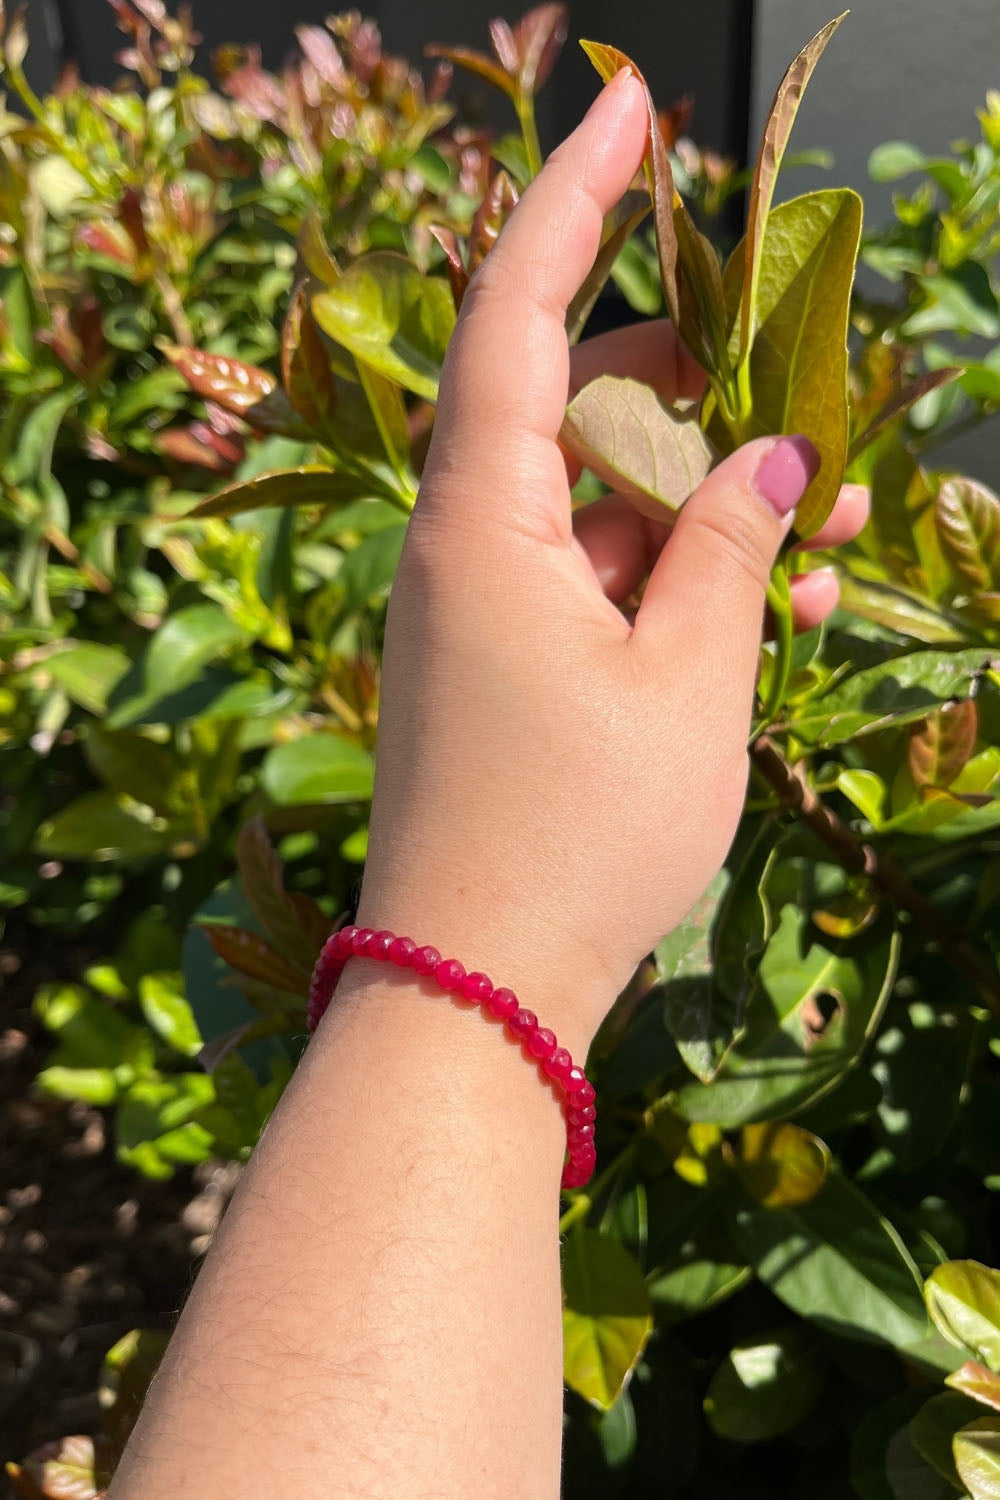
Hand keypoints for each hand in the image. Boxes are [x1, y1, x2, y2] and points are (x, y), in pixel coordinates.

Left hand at [355, 71, 866, 1058]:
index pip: (517, 308)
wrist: (477, 987)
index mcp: (482, 519)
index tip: (638, 108)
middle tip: (821, 449)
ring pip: (608, 502)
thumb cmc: (576, 839)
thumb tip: (770, 461)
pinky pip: (599, 579)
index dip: (577, 197)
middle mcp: (467, 544)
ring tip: (824, 554)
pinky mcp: (508, 661)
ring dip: (713, 510)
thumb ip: (733, 550)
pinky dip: (677, 581)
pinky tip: (772, 613)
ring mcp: (484, 605)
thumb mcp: (688, 682)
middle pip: (587, 409)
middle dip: (709, 407)